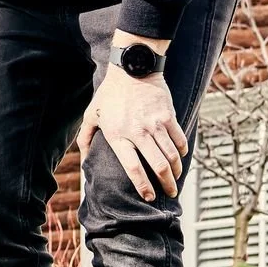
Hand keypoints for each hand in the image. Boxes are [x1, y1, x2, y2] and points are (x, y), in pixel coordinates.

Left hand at [79, 66, 186, 201]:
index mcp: (118, 135)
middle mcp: (138, 132)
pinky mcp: (168, 116)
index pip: (132, 168)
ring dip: (177, 172)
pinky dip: (182, 152)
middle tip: (171, 194)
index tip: (148, 197)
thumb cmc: (110, 94)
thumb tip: (85, 160)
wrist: (132, 68)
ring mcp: (155, 124)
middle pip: (158, 166)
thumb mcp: (92, 115)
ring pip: (172, 156)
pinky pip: (179, 140)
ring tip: (176, 179)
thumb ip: (86, 139)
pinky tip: (180, 158)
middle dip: (167, 184)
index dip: (142, 186)